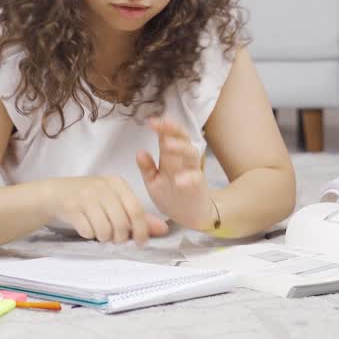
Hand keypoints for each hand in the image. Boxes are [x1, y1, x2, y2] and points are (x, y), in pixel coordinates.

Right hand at [48, 176, 169, 245]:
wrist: (56, 193)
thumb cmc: (91, 198)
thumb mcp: (115, 201)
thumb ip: (139, 216)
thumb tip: (163, 229)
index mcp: (117, 183)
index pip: (136, 209)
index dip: (141, 230)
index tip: (141, 242)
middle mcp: (103, 187)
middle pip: (121, 223)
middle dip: (120, 237)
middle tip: (115, 238)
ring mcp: (86, 196)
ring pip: (104, 230)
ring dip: (103, 237)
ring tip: (100, 231)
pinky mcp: (71, 207)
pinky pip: (88, 231)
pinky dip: (89, 234)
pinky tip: (86, 226)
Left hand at [137, 117, 214, 231]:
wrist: (190, 216)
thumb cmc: (171, 196)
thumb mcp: (153, 182)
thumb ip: (147, 168)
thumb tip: (140, 151)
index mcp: (170, 158)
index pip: (167, 137)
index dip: (161, 128)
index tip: (150, 121)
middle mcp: (182, 161)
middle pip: (182, 139)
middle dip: (173, 129)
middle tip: (161, 123)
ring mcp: (192, 172)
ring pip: (191, 154)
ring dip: (180, 148)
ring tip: (167, 145)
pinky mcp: (198, 187)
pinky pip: (196, 179)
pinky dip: (189, 178)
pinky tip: (179, 180)